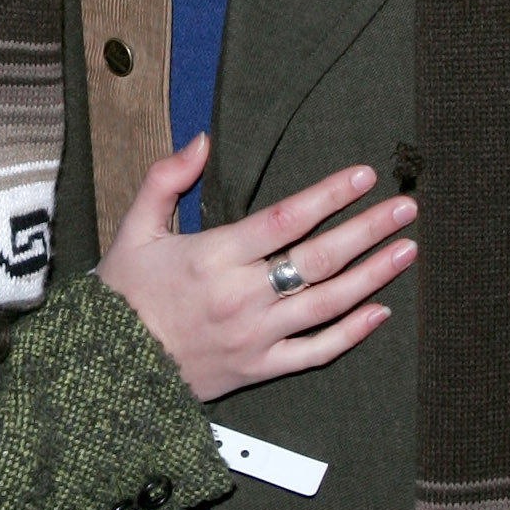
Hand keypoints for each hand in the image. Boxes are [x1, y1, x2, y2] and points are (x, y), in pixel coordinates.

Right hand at [95, 137, 416, 404]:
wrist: (105, 368)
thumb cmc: (121, 296)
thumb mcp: (133, 229)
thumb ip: (166, 179)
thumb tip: (202, 141)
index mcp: (212, 257)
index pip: (284, 219)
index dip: (328, 195)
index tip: (362, 177)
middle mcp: (240, 297)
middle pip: (318, 259)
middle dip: (367, 230)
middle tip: (405, 208)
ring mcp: (254, 336)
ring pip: (327, 304)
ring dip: (372, 275)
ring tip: (405, 250)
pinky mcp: (258, 369)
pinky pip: (315, 353)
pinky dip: (351, 334)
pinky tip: (379, 312)